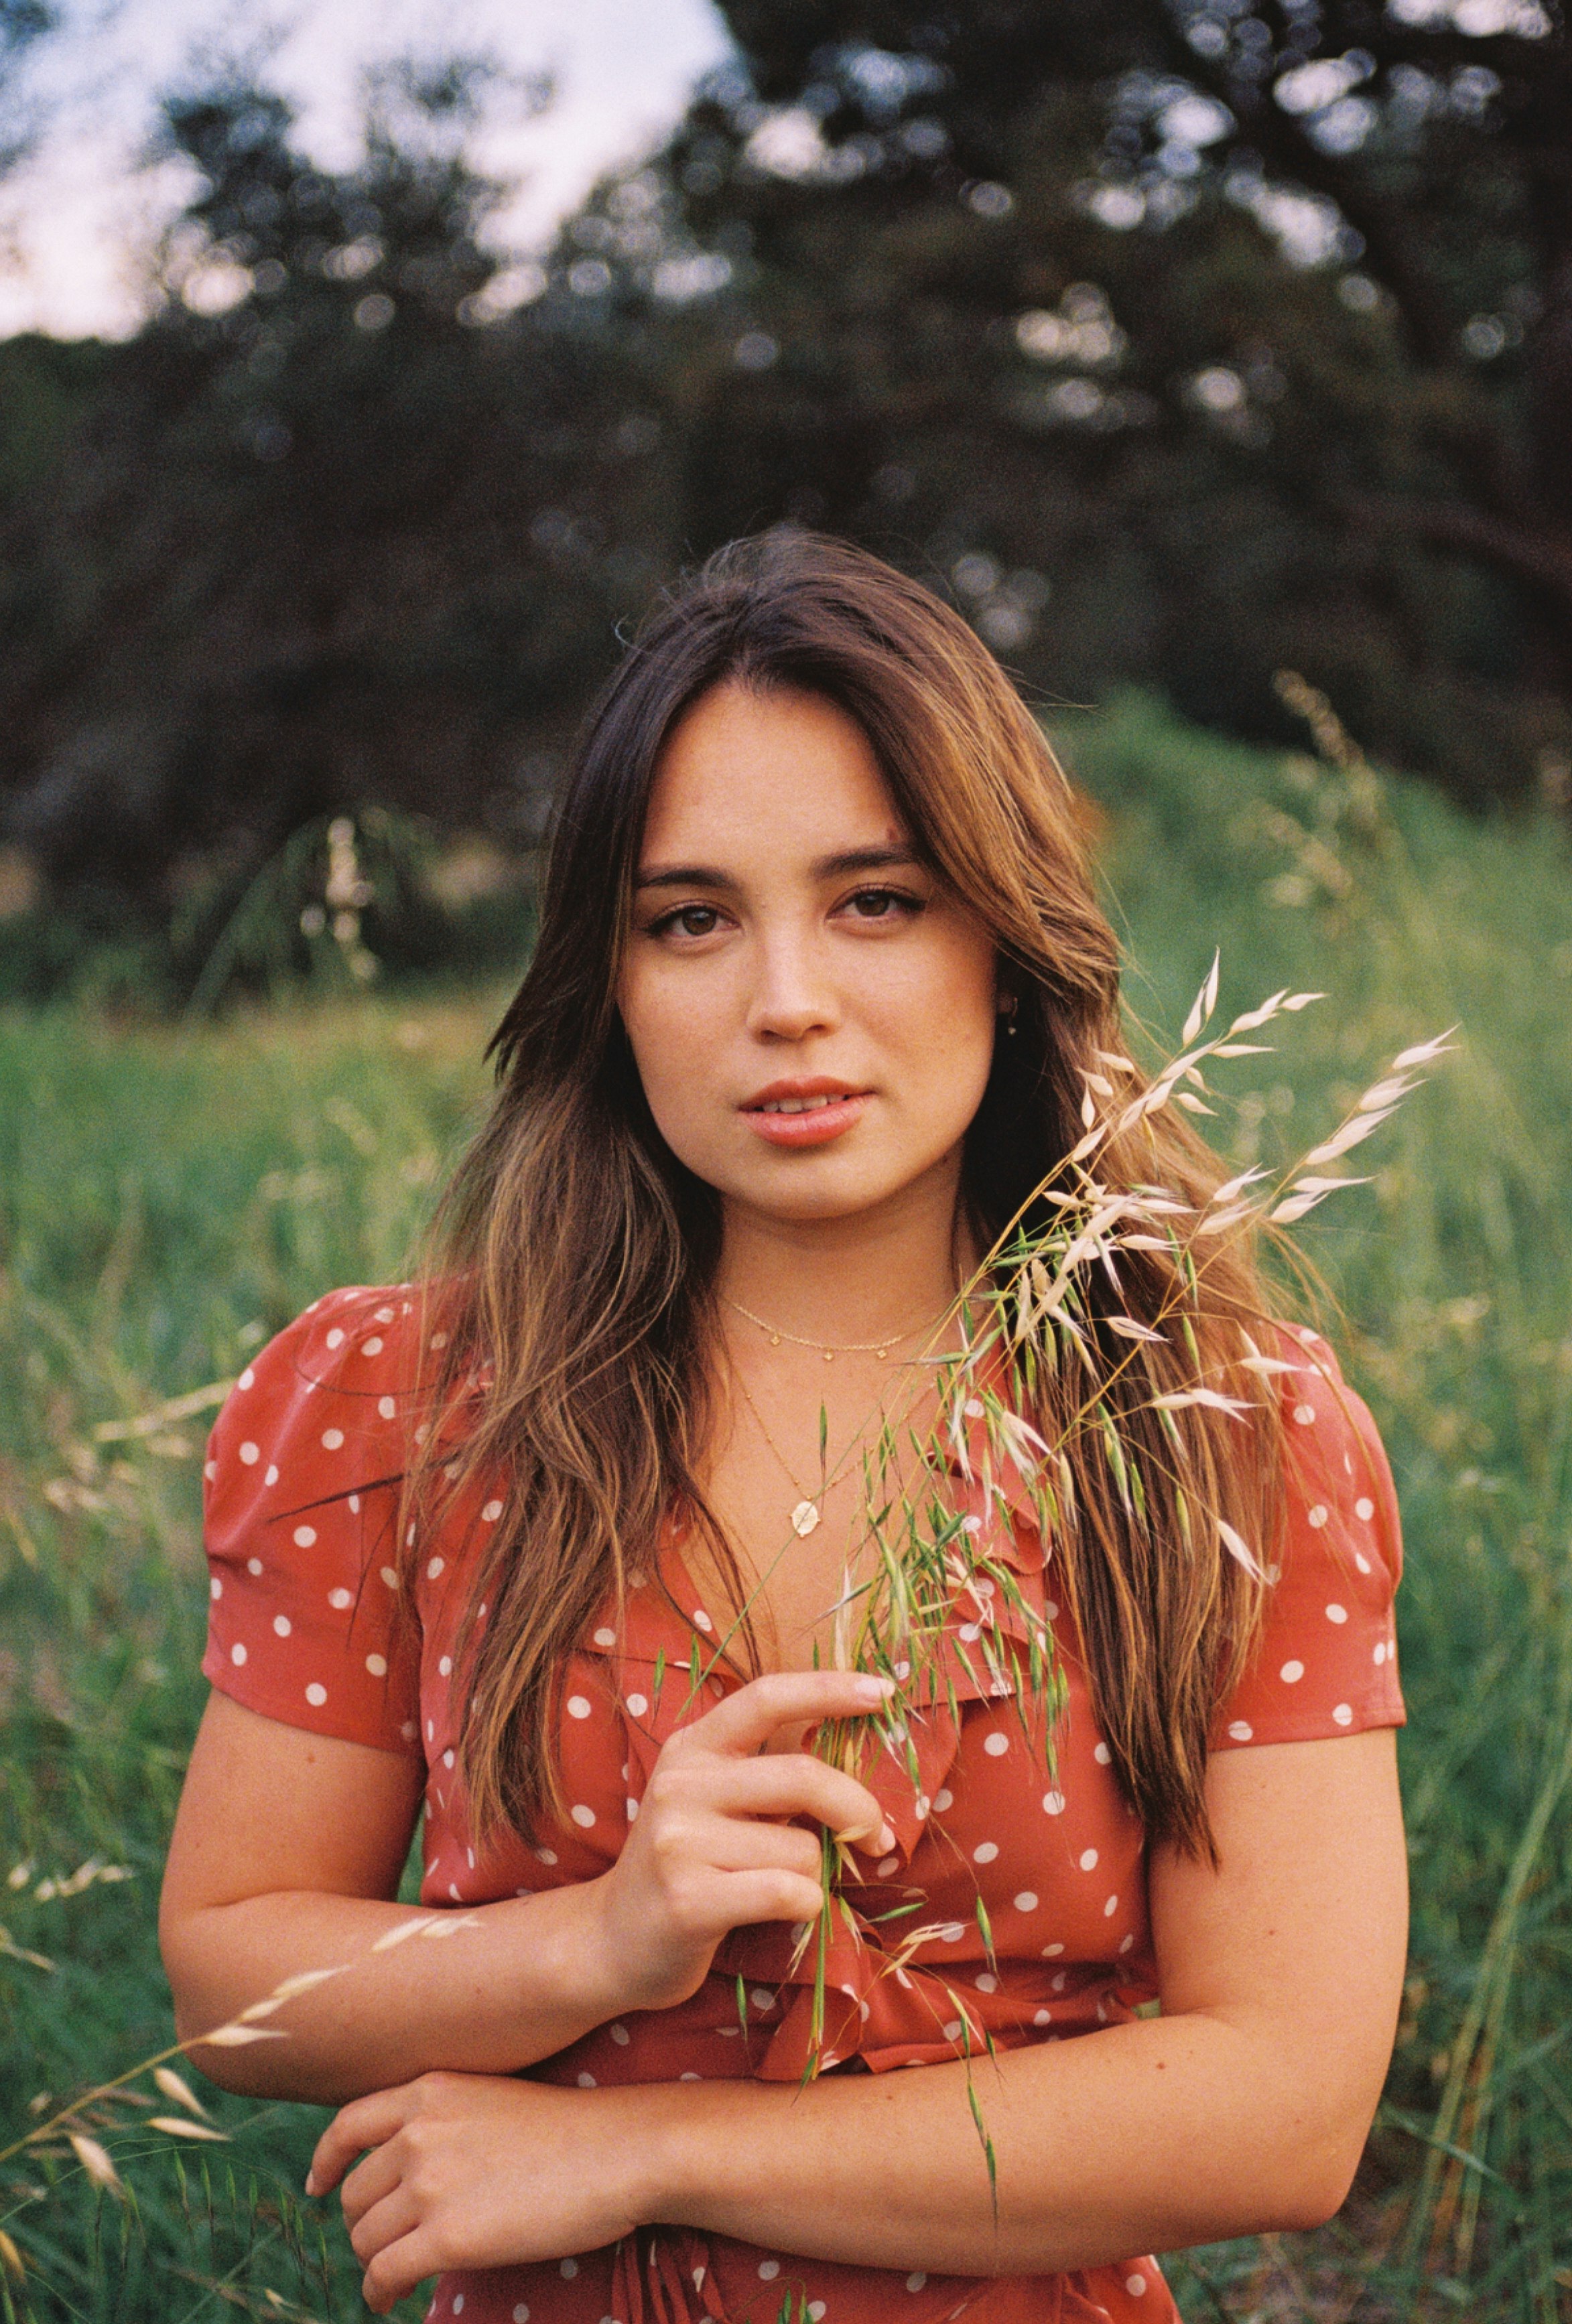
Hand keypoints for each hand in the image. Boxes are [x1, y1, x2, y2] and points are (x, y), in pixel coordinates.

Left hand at [308, 2071, 644, 2312]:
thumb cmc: (571, 2130)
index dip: (326, 2162)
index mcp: (429, 2090)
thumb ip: (442, 2122)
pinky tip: (389, 2300)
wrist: (619, 2151)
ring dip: (375, 2261)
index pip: (348, 2126)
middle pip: (354, 2194)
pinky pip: (384, 2273)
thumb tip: (405, 2169)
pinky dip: (378, 2292)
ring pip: (365, 2238)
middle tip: (386, 2244)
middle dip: (364, 2225)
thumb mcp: (492, 2100)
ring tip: (393, 2274)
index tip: (318, 2187)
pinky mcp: (447, 2236)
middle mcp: (418, 2131)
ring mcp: (430, 2183)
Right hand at [586, 1667, 893, 2013]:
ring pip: (802, 1849)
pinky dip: (806, 1907)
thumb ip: (768, 1768)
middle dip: (858, 1809)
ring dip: (814, 1875)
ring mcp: (679, 1841)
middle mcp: (681, 1784)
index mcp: (693, 1747)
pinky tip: (779, 1912)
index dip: (829, 1688)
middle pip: (803, 1777)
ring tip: (777, 1886)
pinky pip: (788, 1893)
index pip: (766, 1697)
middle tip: (878, 1839)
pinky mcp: (688, 1900)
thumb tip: (848, 1740)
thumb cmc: (688, 1866)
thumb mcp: (714, 1799)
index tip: (884, 1692)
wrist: (613, 1943)